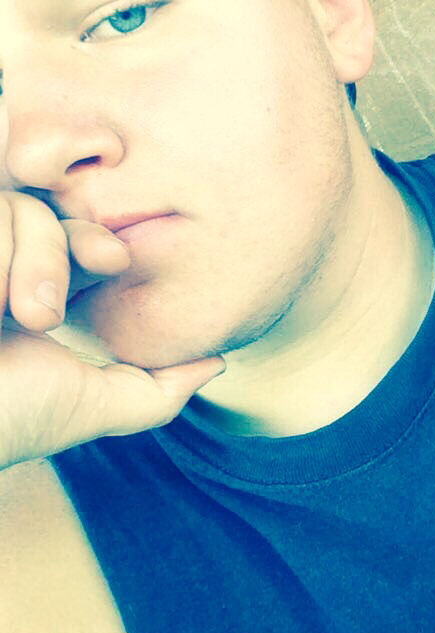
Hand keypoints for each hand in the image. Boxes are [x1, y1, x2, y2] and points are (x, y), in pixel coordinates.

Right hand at [0, 192, 224, 469]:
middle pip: (40, 209)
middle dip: (59, 244)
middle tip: (50, 300)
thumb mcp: (90, 406)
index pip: (67, 232)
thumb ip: (156, 388)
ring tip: (9, 317)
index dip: (93, 238)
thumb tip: (215, 361)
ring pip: (12, 208)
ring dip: (24, 260)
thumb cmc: (5, 424)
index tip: (114, 261)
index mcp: (24, 291)